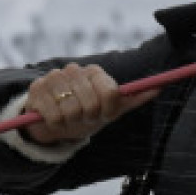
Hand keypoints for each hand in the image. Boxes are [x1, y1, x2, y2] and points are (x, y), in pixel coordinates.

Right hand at [21, 63, 157, 145]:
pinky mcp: (36, 88)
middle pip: (92, 104)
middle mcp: (74, 70)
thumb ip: (134, 98)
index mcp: (95, 72)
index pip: (111, 92)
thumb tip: (159, 88)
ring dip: (71, 122)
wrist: (55, 122)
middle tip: (83, 117)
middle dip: (88, 117)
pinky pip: (53, 115)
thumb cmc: (88, 114)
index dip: (107, 110)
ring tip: (68, 119)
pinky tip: (54, 119)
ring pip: (71, 110)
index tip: (102, 114)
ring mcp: (54, 77)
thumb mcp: (112, 109)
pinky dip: (56, 124)